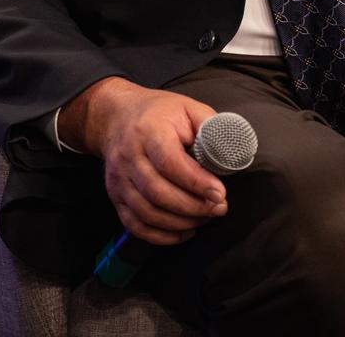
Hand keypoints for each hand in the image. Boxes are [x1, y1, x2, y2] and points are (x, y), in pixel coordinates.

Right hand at [58, 76, 228, 245]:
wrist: (118, 116)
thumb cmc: (159, 113)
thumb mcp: (188, 108)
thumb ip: (210, 128)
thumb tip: (229, 154)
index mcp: (149, 130)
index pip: (169, 163)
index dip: (196, 182)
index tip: (220, 193)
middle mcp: (129, 156)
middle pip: (158, 193)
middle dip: (193, 207)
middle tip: (218, 208)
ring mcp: (118, 179)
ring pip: (148, 213)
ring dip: (181, 223)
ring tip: (205, 217)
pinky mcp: (115, 196)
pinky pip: (136, 225)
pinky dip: (161, 235)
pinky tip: (183, 231)